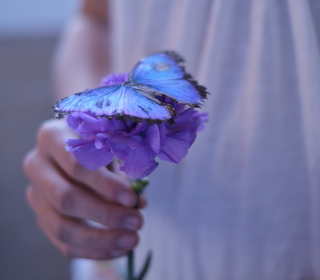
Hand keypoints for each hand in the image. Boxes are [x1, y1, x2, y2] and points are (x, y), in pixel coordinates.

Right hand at [23, 119, 145, 259]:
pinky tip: (118, 248)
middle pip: (66, 198)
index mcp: (52, 137)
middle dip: (105, 214)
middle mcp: (37, 165)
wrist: (74, 148)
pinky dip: (92, 250)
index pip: (77, 165)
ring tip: (131, 239)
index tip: (132, 199)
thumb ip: (123, 171)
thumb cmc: (97, 143)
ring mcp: (35, 194)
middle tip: (137, 221)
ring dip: (100, 238)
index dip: (105, 185)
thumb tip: (138, 204)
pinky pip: (62, 242)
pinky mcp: (41, 216)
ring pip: (61, 226)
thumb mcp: (110, 146)